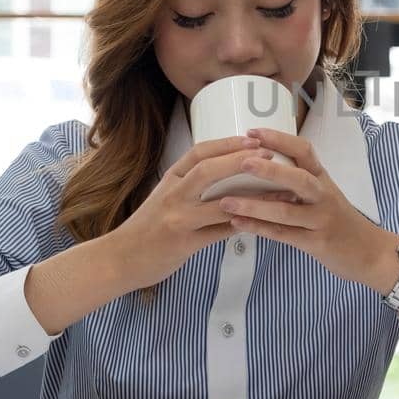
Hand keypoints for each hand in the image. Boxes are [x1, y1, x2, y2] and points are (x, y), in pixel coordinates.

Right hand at [111, 136, 274, 289]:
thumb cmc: (146, 228)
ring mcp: (177, 219)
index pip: (198, 152)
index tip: (252, 139)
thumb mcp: (164, 198)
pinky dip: (241, 225)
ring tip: (279, 193)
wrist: (118, 260)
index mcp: (169, 179)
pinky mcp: (183, 243)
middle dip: (241, 160)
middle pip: (208, 170)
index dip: (227, 143)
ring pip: (219, 203)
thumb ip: (188, 186)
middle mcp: (172, 195)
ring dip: (253, 198)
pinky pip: (219, 232)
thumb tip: (223, 172)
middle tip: (270, 156)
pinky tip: (262, 222)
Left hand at [217, 127, 398, 292]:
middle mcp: (323, 195)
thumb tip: (261, 166)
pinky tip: (238, 224)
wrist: (369, 252)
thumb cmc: (341, 221)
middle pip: (298, 177)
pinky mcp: (316, 243)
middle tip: (242, 162)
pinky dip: (259, 229)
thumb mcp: (324, 194)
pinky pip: (284, 235)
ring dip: (254, 206)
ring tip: (226, 202)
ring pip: (286, 210)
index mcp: (323, 178)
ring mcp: (321, 219)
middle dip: (269, 169)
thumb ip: (298, 181)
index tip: (252, 132)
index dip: (279, 140)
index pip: (304, 151)